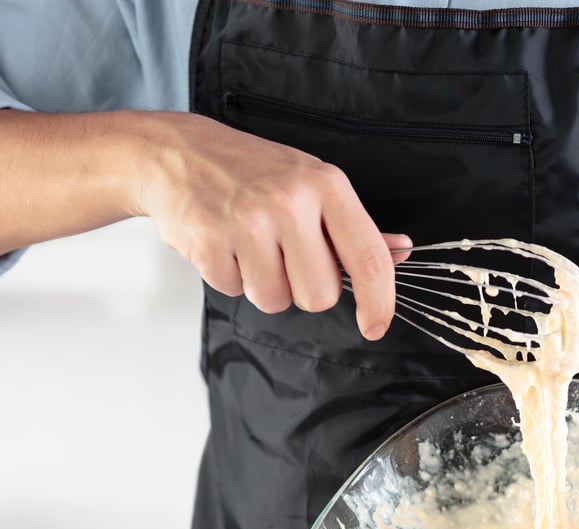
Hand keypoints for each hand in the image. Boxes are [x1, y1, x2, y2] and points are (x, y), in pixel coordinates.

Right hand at [134, 113, 407, 339]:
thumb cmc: (253, 171)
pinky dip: (230, 277)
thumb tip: (401, 251)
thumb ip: (355, 226)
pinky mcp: (208, 242)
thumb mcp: (312, 183)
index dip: (379, 302)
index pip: (368, 258)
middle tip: (285, 257)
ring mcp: (246, 222)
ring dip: (264, 285)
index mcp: (326, 185)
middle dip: (303, 289)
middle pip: (320, 296)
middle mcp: (289, 202)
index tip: (376, 326)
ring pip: (276, 300)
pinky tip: (224, 244)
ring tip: (251, 247)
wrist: (178, 153)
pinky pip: (234, 291)